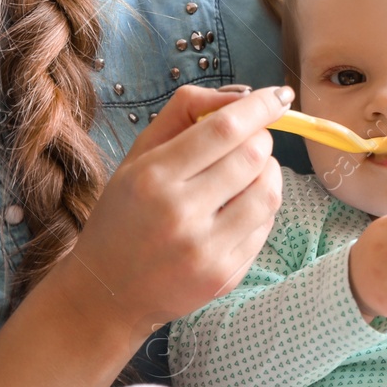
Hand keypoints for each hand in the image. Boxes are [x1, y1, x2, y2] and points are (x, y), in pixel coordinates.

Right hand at [49, 83, 293, 337]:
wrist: (108, 291)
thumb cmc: (125, 215)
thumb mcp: (138, 157)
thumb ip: (183, 114)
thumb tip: (242, 95)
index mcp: (154, 177)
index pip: (225, 129)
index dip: (260, 107)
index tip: (278, 96)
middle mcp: (181, 214)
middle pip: (253, 157)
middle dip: (261, 140)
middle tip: (250, 141)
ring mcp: (206, 250)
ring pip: (269, 193)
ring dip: (268, 173)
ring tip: (249, 173)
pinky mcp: (225, 276)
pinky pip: (265, 227)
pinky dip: (261, 209)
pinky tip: (238, 208)